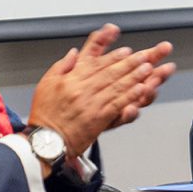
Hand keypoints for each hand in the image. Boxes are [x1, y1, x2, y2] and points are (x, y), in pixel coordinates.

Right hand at [26, 23, 176, 156]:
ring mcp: (92, 104)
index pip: (96, 63)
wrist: (45, 140)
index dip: (113, 56)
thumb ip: (62, 65)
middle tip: (144, 56)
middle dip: (129, 63)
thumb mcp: (46, 83)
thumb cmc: (45, 115)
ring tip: (147, 68)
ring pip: (117, 87)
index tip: (126, 51)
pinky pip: (117, 105)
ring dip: (134, 76)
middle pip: (110, 73)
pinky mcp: (98, 119)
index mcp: (71, 80)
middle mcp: (83, 90)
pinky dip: (130, 96)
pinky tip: (141, 90)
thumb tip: (75, 53)